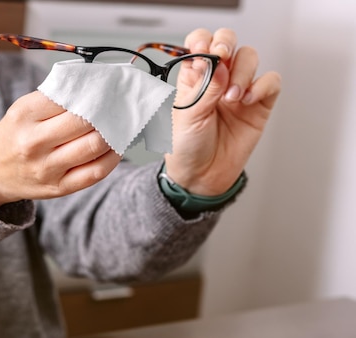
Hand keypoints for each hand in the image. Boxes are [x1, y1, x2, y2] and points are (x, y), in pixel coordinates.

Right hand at [0, 91, 120, 209]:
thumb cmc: (16, 134)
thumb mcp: (24, 109)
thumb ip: (55, 98)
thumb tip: (97, 88)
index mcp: (24, 115)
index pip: (69, 97)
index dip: (94, 91)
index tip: (107, 87)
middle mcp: (33, 142)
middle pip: (84, 122)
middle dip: (106, 111)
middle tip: (118, 104)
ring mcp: (46, 168)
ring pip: (93, 146)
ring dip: (113, 133)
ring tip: (119, 124)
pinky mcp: (59, 187)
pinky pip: (95, 172)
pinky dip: (112, 158)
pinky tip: (115, 147)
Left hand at [164, 28, 281, 194]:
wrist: (201, 177)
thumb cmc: (186, 147)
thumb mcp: (187, 115)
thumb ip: (205, 87)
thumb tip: (219, 63)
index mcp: (193, 78)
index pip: (200, 43)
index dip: (204, 41)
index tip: (207, 51)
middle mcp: (217, 80)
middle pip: (228, 43)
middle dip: (227, 44)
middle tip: (223, 58)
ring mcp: (238, 90)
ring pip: (249, 58)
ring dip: (242, 71)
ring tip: (231, 97)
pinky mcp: (258, 105)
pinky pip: (270, 82)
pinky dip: (262, 86)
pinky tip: (247, 101)